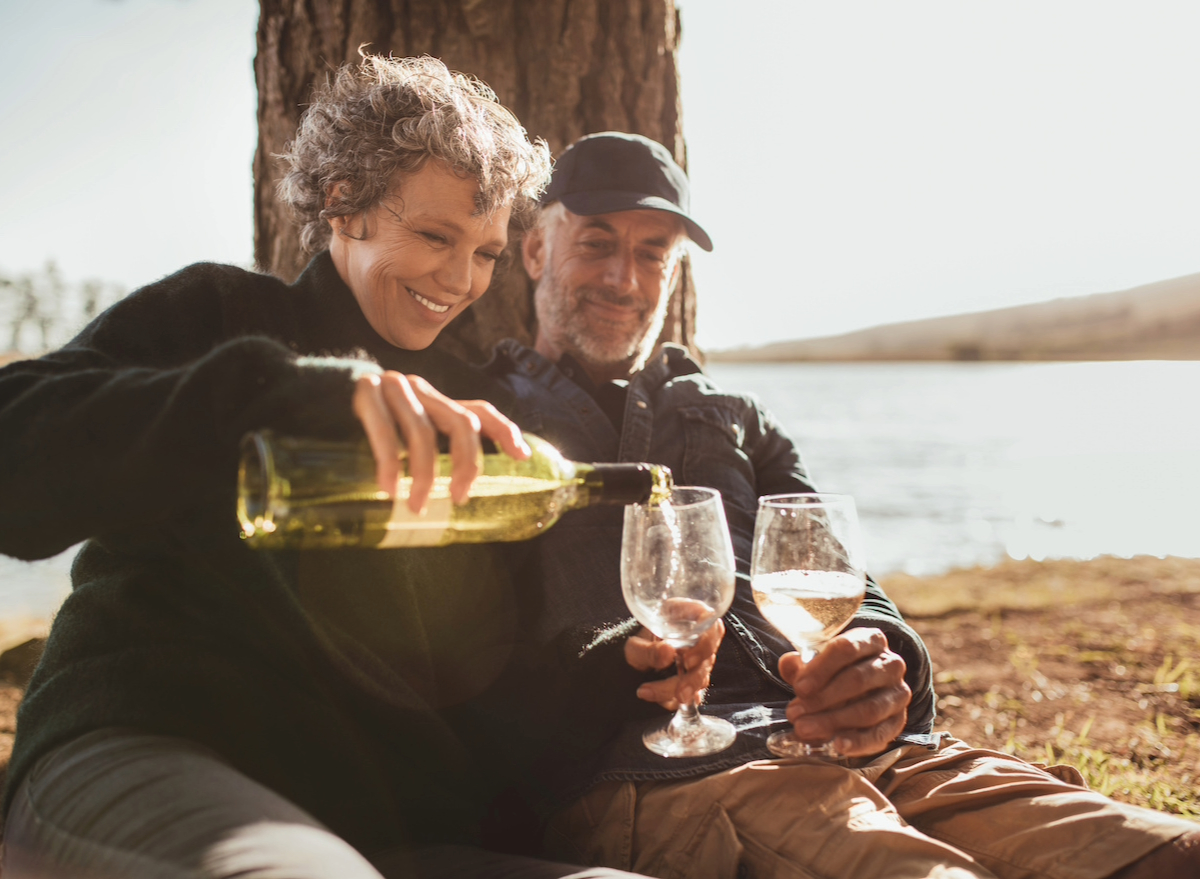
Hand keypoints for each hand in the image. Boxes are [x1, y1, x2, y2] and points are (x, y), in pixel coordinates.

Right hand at [352, 371, 529, 512]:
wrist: (305, 393)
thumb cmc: (356, 427)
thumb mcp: (397, 436)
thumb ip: (424, 453)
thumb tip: (451, 497)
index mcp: (433, 400)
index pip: (479, 410)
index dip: (505, 430)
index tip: (521, 457)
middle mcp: (419, 389)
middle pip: (461, 422)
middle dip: (467, 463)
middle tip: (459, 498)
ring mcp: (391, 387)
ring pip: (424, 431)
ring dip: (424, 474)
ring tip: (416, 505)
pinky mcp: (362, 392)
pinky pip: (384, 432)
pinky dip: (389, 464)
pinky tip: (388, 488)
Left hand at [625, 619, 724, 710]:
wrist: (631, 664)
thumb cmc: (635, 647)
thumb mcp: (634, 647)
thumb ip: (649, 650)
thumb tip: (668, 653)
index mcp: (684, 617)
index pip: (709, 623)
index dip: (706, 643)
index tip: (688, 661)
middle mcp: (696, 638)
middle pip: (708, 656)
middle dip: (693, 678)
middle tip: (677, 690)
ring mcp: (698, 659)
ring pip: (701, 677)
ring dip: (678, 691)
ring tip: (648, 692)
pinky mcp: (695, 679)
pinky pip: (694, 693)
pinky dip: (677, 700)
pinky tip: (660, 701)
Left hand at [779, 627, 909, 756]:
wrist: (863, 689)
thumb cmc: (836, 671)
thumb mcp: (818, 662)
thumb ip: (801, 664)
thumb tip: (789, 665)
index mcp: (871, 640)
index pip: (847, 648)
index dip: (821, 669)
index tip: (799, 687)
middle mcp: (890, 664)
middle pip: (858, 679)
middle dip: (823, 698)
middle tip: (795, 713)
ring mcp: (898, 694)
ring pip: (869, 708)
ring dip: (833, 721)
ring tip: (804, 728)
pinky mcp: (898, 721)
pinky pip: (880, 734)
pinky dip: (858, 742)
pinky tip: (837, 744)